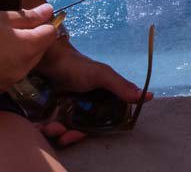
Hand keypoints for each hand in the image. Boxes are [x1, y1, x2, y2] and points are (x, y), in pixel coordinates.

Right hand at [0, 4, 59, 97]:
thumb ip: (25, 16)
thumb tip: (49, 10)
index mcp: (27, 48)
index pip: (51, 34)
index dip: (45, 22)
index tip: (31, 16)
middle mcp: (23, 69)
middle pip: (39, 50)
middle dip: (32, 37)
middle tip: (9, 25)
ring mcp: (9, 82)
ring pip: (25, 63)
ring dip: (18, 51)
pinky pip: (10, 73)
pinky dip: (5, 63)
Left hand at [33, 38, 151, 147]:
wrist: (46, 55)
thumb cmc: (76, 66)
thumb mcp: (101, 75)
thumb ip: (121, 86)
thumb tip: (149, 96)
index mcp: (98, 100)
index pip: (97, 123)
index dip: (89, 131)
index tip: (80, 134)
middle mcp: (82, 106)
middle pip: (77, 129)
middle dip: (69, 135)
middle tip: (60, 132)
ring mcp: (63, 108)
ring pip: (61, 129)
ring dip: (55, 133)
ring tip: (48, 127)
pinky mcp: (47, 109)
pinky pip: (47, 125)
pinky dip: (44, 129)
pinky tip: (41, 126)